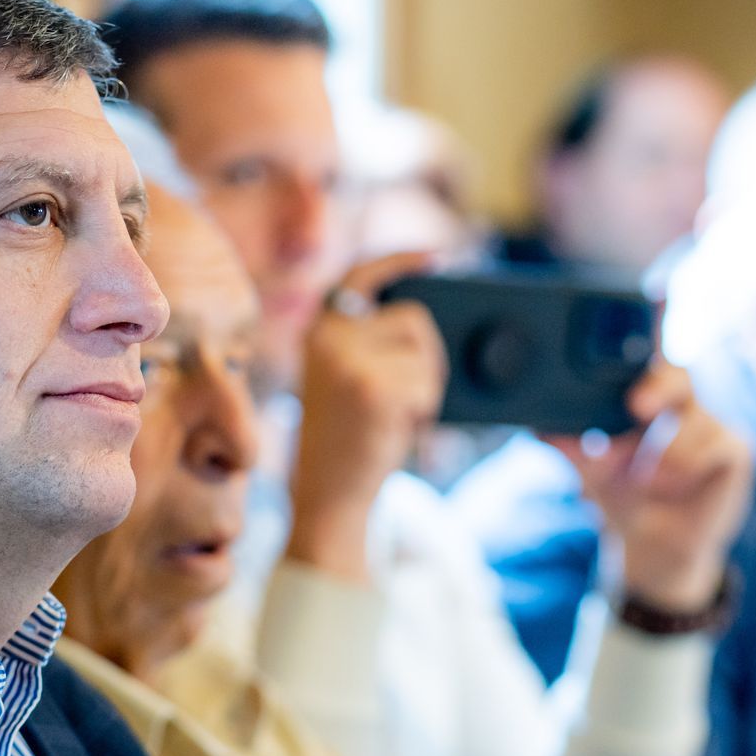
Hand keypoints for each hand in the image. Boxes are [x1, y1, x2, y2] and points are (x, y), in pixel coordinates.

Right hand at [286, 253, 446, 582]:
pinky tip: (398, 430)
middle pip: (413, 318)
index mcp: (317, 332)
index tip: (437, 257)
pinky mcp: (371, 386)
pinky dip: (425, 411)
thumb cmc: (348, 444)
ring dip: (425, 388)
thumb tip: (428, 321)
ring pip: (424, 353)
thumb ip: (371, 345)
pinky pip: (426, 384)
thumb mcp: (348, 381)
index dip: (400, 259)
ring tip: (396, 417)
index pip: (360, 274)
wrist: (327, 498)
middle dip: (428, 357)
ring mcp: (347, 360)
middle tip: (411, 397)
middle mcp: (326, 338)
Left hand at [546, 362, 754, 612]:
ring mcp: (712, 425)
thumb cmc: (626, 500)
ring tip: (648, 480)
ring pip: (693, 420)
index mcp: (647, 400)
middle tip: (636, 407)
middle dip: (657, 387)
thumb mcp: (592, 474)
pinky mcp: (736, 450)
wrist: (655, 550)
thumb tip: (541, 429)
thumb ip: (572, 449)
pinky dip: (688, 468)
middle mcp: (682, 406)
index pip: (648, 360)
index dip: (647, 340)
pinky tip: (676, 487)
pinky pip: (715, 447)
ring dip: (664, 454)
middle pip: (678, 375)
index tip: (640, 333)